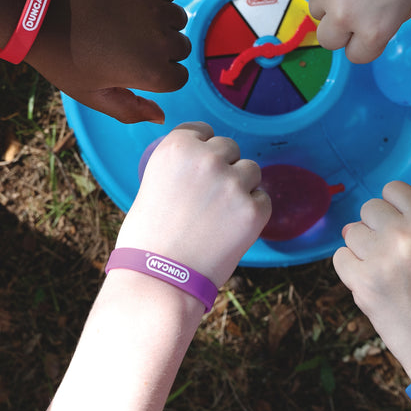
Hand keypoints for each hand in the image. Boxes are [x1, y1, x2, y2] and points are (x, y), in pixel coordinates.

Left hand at [27, 0, 190, 123]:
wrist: (38, 12)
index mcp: (153, 74)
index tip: (133, 67)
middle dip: (160, 49)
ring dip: (161, 22)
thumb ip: (130, 110)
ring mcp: (156, 9)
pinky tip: (135, 2)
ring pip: (177, 19)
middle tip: (127, 43)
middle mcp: (163, 42)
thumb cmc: (62, 59)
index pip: (179, 77)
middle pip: (181, 48)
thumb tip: (161, 116)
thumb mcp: (92, 95)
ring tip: (129, 21)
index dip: (157, 75)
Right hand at [115, 122, 270, 284]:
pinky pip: (263, 199)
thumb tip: (205, 158)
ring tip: (219, 215)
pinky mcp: (253, 210)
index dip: (201, 149)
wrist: (158, 279)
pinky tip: (230, 230)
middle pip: (230, 147)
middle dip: (223, 167)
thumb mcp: (152, 183)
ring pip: (251, 170)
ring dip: (241, 186)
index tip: (197, 169)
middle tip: (208, 198)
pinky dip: (251, 212)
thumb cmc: (148, 238)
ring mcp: (233, 183)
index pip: (203, 130)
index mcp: (176, 147)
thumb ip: (181, 166)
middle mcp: (207, 158)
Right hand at [293, 0, 410, 63]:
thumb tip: (359, 31)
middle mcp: (345, 16)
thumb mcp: (406, 8)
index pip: (355, 55)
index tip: (366, 27)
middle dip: (339, 27)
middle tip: (353, 5)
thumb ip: (379, 27)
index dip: (362, 41)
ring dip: (327, 0)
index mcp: (374, 31)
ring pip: (314, 10)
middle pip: (327, 40)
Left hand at [333, 181, 410, 378]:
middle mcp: (404, 235)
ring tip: (383, 273)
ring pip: (351, 232)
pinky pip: (340, 258)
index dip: (392, 207)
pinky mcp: (362, 282)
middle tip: (389, 254)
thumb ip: (410, 227)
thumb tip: (364, 219)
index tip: (396, 224)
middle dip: (375, 228)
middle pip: (369, 209)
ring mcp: (380, 258)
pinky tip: (370, 284)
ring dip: (361, 249)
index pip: (394, 189)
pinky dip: (350, 270)